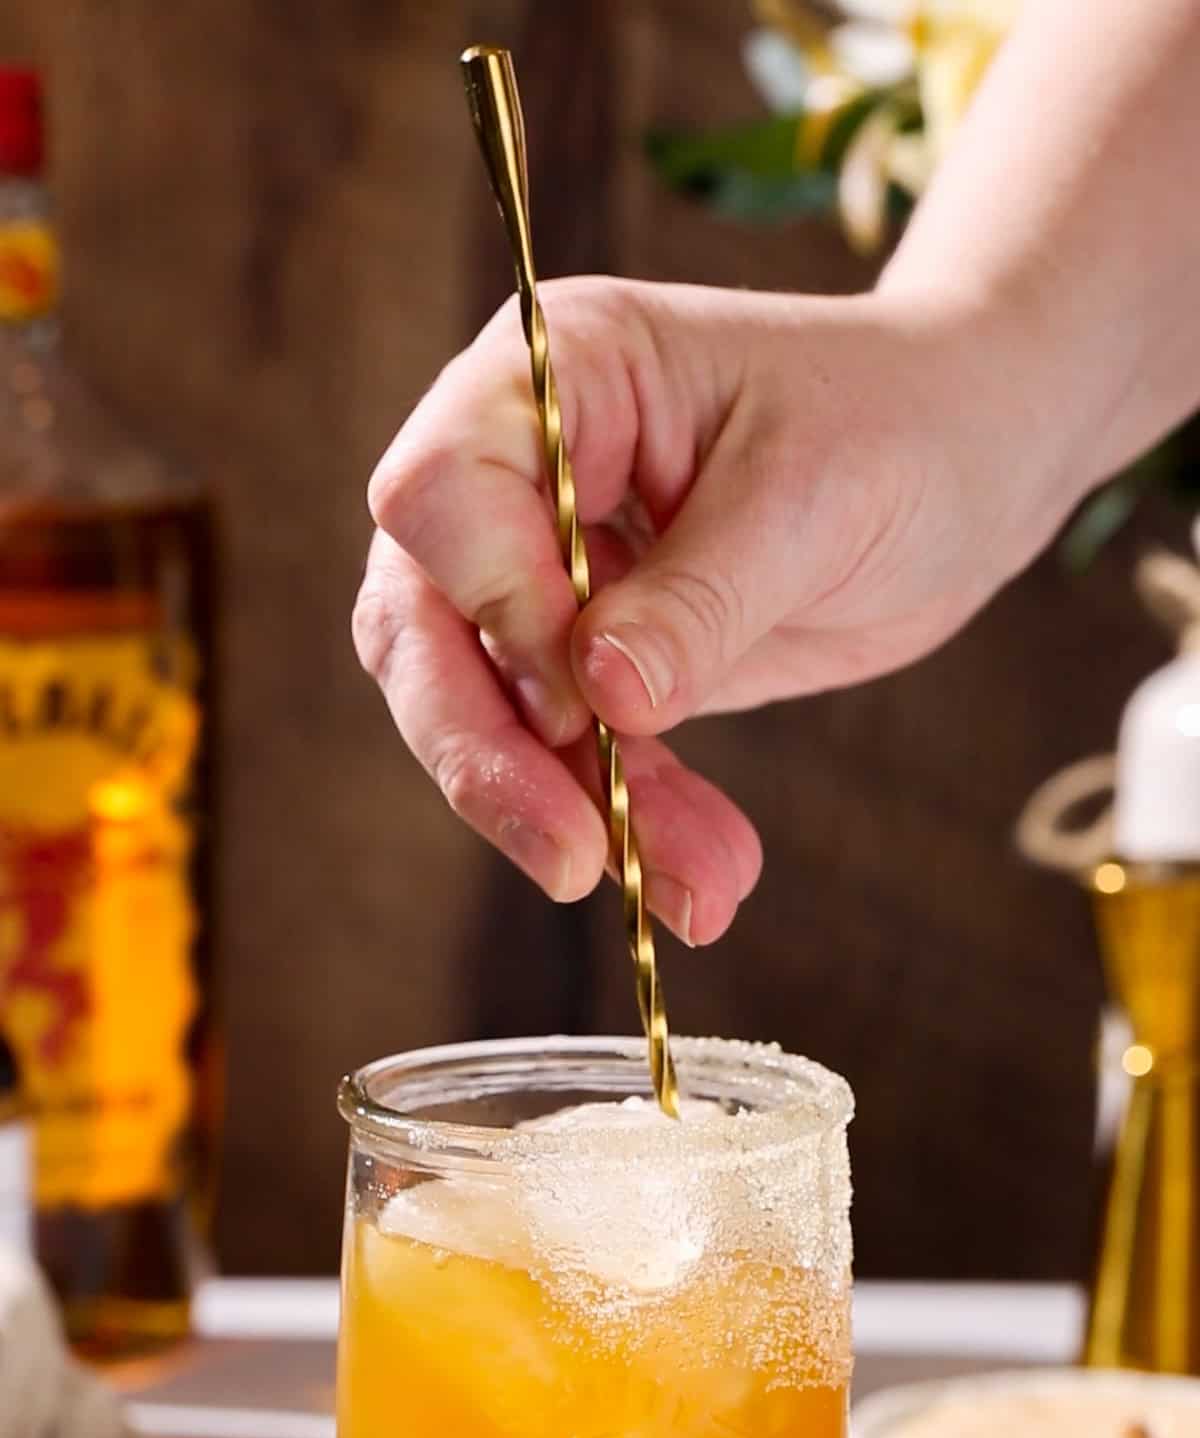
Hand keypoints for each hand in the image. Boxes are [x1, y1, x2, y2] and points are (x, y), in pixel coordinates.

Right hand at [354, 278, 1068, 942]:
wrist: (967, 463)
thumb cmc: (899, 425)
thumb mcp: (812, 500)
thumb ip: (699, 597)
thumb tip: (598, 694)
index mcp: (558, 374)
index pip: (439, 492)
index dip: (492, 600)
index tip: (584, 687)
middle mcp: (519, 468)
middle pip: (424, 623)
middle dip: (490, 753)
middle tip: (574, 857)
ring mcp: (544, 570)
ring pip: (485, 714)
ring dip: (574, 812)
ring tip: (698, 889)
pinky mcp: (589, 660)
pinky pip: (569, 759)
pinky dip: (628, 827)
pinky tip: (702, 883)